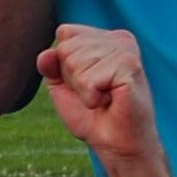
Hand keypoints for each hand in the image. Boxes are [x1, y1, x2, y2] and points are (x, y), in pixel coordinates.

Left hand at [36, 24, 158, 161]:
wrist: (116, 143)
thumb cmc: (92, 114)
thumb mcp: (62, 85)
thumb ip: (51, 65)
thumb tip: (45, 53)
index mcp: (105, 37)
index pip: (65, 33)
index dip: (64, 64)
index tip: (86, 82)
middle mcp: (119, 37)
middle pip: (67, 48)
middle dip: (73, 78)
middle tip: (96, 92)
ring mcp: (126, 50)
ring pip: (75, 63)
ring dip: (83, 90)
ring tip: (104, 97)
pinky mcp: (130, 66)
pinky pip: (89, 80)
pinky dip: (92, 98)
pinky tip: (111, 101)